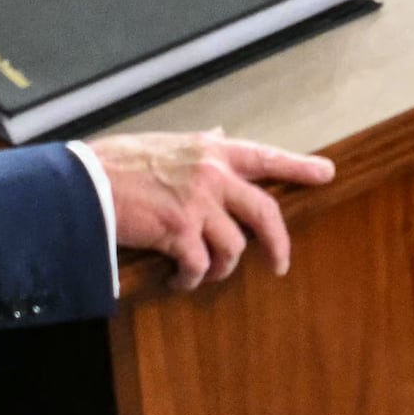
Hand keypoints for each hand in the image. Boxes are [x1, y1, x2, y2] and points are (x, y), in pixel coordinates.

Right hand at [83, 129, 334, 290]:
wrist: (87, 182)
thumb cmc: (122, 162)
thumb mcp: (170, 143)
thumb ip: (201, 146)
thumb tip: (221, 133)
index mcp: (213, 150)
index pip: (267, 156)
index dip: (299, 166)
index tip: (326, 173)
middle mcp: (214, 175)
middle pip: (264, 212)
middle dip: (278, 243)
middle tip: (280, 265)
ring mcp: (199, 204)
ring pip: (233, 247)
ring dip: (221, 268)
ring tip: (203, 274)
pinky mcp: (179, 232)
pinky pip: (200, 266)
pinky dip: (192, 280)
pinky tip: (179, 281)